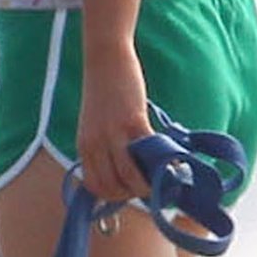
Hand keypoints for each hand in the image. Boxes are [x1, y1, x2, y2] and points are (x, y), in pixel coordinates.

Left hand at [74, 42, 154, 206]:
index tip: (129, 190)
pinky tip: (172, 163)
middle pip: (113, 188)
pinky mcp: (133, 122)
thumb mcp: (94, 125)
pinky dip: (162, 164)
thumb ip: (104, 147)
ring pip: (129, 178)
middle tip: (149, 185)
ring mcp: (113, 134)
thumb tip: (124, 170)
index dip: (114, 196)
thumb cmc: (103, 92)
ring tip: (161, 179)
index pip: (95, 187)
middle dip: (132, 194)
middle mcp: (95, 144)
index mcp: (84, 146)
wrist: (105, 60)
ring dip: (148, 186)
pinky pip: (149, 154)